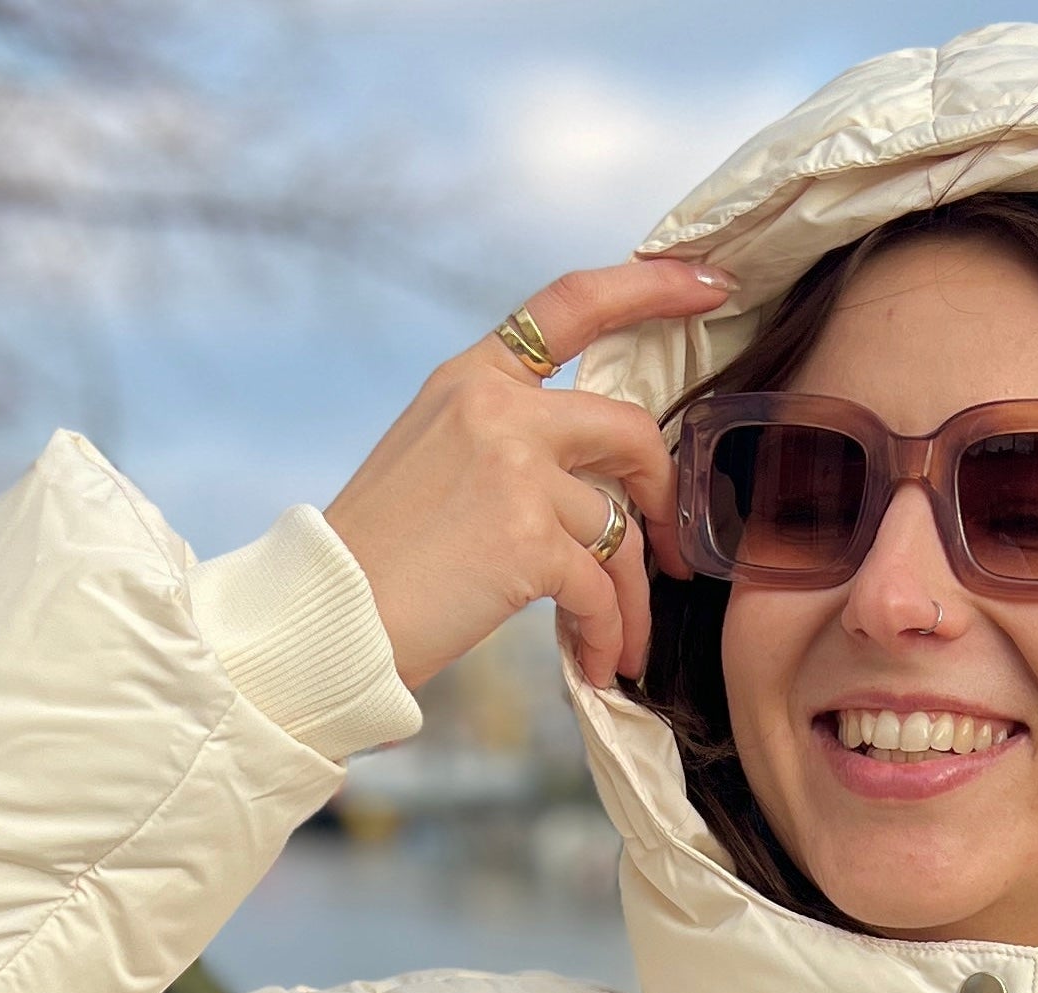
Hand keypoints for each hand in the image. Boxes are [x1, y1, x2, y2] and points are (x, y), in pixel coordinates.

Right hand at [323, 257, 733, 694]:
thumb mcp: (436, 461)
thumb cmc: (383, 558)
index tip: (710, 283)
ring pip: (620, 528)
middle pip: (630, 430)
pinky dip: (608, 635)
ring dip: (632, 598)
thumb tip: (595, 483)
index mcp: (474, 378)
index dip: (650, 286)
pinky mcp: (527, 539)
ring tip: (620, 645)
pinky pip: (601, 591)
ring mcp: (514, 468)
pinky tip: (597, 664)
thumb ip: (508, 443)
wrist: (328, 616)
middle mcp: (497, 409)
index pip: (571, 304)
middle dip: (663, 496)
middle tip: (669, 553)